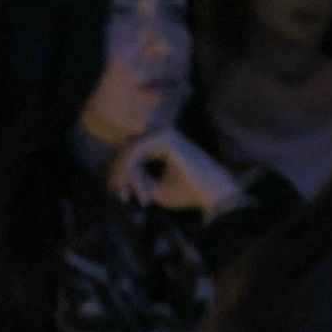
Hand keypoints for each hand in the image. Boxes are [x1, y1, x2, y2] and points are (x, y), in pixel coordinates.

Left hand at [108, 128, 240, 213]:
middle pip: (128, 153)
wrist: (212, 194)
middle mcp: (161, 136)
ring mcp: (163, 134)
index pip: (132, 157)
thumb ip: (137, 182)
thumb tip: (119, 183)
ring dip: (128, 176)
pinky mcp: (165, 137)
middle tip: (123, 197)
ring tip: (135, 195)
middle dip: (121, 177)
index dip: (123, 177)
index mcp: (160, 146)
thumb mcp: (156, 188)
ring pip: (131, 152)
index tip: (124, 197)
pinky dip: (134, 171)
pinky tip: (139, 187)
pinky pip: (138, 152)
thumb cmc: (188, 192)